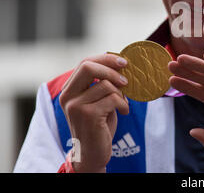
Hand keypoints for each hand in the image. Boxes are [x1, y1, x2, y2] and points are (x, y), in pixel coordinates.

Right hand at [59, 54, 129, 171]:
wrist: (92, 154)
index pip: (85, 62)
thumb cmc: (99, 125)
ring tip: (123, 104)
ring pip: (105, 84)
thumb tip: (120, 63)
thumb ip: (102, 84)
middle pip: (88, 66)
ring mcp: (75, 106)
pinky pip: (112, 98)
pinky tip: (123, 112)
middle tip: (126, 79)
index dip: (105, 58)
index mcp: (69, 90)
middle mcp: (68, 96)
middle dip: (111, 69)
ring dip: (121, 93)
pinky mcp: (87, 115)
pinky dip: (123, 104)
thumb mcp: (98, 101)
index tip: (123, 62)